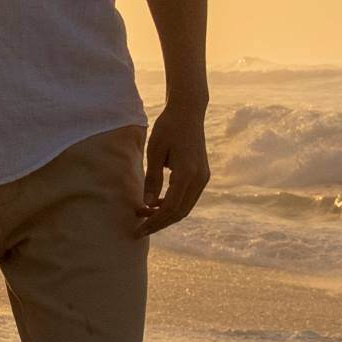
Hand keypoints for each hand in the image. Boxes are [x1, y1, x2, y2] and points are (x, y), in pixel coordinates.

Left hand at [136, 99, 207, 233]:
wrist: (188, 112)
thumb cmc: (168, 128)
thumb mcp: (155, 152)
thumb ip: (152, 179)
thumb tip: (147, 204)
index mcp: (187, 174)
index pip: (170, 208)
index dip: (153, 222)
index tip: (137, 229)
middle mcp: (199, 179)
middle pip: (179, 213)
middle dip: (159, 223)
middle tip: (138, 229)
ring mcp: (203, 178)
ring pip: (185, 208)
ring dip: (165, 215)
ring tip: (143, 214)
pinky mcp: (202, 175)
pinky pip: (188, 198)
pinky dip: (173, 205)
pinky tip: (156, 204)